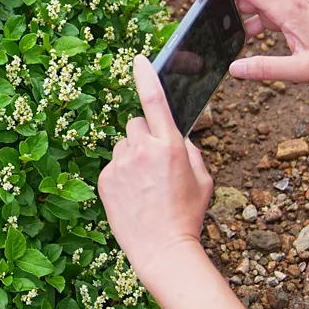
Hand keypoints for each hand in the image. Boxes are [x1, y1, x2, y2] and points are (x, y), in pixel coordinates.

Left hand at [98, 56, 213, 269]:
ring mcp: (120, 165)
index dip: (146, 75)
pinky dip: (120, 175)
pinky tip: (132, 196)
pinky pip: (112, 165)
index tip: (138, 59)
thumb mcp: (202, 179)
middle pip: (136, 124)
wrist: (162, 249)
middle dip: (144, 137)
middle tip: (154, 163)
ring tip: (143, 186)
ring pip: (122, 146)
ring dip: (131, 157)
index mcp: (170, 146)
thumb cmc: (186, 215)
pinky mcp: (105, 179)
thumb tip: (177, 138)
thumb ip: (190, 151)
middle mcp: (142, 150)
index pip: (154, 100)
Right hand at [183, 0, 308, 82]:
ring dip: (224, 0)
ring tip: (204, 15)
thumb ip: (267, 69)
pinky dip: (242, 16)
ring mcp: (284, 3)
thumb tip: (234, 69)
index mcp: (284, 7)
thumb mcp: (302, 69)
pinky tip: (237, 36)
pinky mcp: (286, 11)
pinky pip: (257, 7)